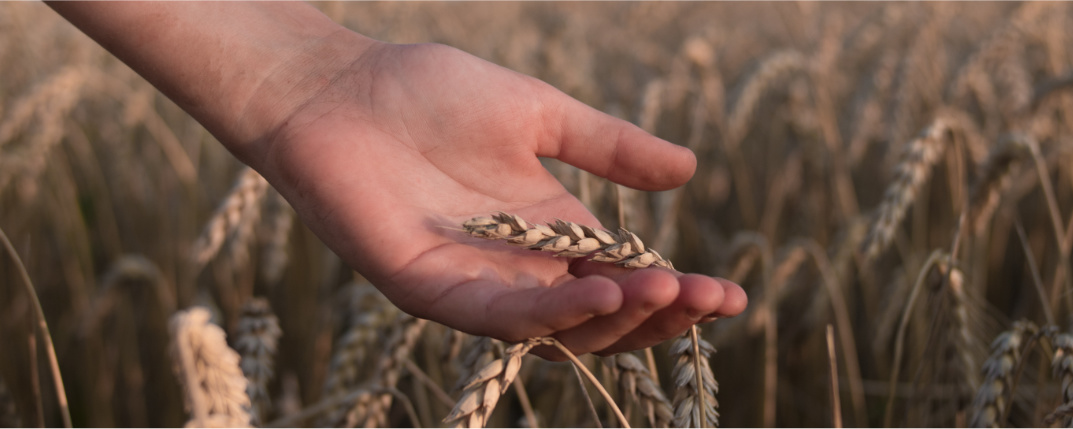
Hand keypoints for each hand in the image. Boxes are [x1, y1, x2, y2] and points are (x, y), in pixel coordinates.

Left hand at [256, 41, 746, 357]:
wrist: (341, 86)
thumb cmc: (431, 92)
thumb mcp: (540, 114)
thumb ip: (609, 147)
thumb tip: (690, 171)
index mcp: (547, 233)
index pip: (623, 281)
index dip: (677, 294)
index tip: (731, 295)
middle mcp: (515, 269)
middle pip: (598, 321)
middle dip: (657, 316)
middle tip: (705, 298)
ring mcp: (471, 284)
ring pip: (553, 331)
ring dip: (611, 319)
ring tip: (661, 292)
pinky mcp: (427, 288)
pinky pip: (495, 316)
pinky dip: (548, 312)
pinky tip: (595, 292)